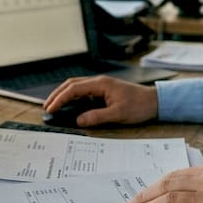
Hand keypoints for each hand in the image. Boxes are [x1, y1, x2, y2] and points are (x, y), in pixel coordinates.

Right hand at [42, 76, 157, 126]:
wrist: (155, 101)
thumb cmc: (139, 105)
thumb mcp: (118, 114)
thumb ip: (97, 116)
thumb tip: (79, 121)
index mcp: (101, 84)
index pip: (74, 89)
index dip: (60, 99)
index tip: (51, 108)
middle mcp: (99, 82)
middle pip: (72, 84)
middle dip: (57, 94)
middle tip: (47, 107)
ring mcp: (101, 86)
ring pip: (77, 87)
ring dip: (64, 94)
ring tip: (54, 106)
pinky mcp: (104, 91)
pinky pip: (84, 92)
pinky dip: (73, 97)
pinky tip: (70, 106)